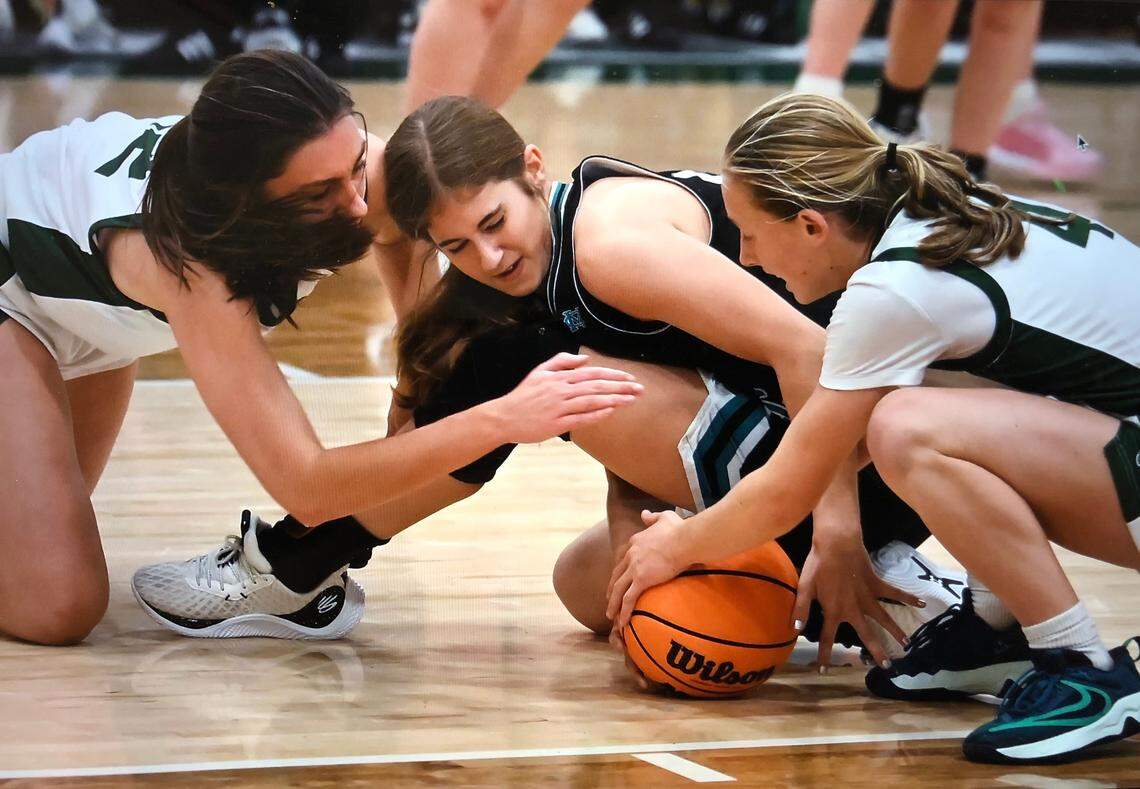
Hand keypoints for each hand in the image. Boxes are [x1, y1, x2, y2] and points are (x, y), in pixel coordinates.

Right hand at [494, 353, 642, 443]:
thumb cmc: (523, 395)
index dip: (613, 374)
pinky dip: (597, 414)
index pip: (592, 373)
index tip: (630, 377)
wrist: (504, 416)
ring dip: (614, 399)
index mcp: (559, 377)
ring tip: (631, 400)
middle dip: (620, 386)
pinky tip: (611, 412)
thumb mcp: (539, 371)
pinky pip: (581, 418)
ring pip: (591, 401)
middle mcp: (561, 390)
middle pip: (596, 386)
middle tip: (639, 389)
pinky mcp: (556, 424)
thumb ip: (561, 361)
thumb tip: (584, 359)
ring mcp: (559, 407)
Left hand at [606, 509, 687, 631]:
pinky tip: (622, 622)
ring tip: (610, 615)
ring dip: (613, 604)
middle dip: (612, 588)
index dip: (620, 570)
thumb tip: (644, 513)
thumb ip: (653, 516)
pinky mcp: (642, 580)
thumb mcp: (665, 517)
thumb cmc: (680, 529)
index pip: (624, 559)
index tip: (619, 579)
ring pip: (618, 589)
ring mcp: (635, 568)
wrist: (685, 540)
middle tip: (610, 598)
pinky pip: (629, 599)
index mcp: (635, 542)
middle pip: (616, 575)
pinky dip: (624, 611)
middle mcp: (631, 555)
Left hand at [791, 536, 923, 669]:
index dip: (824, 655)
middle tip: (886, 666)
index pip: (827, 638)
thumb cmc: (818, 564)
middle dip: (876, 651)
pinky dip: (908, 597)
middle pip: (866, 634)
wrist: (837, 543)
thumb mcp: (805, 587)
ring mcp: (868, 597)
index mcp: (834, 611)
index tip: (824, 672)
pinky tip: (922, 603)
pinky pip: (894, 592)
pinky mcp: (877, 583)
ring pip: (884, 617)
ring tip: (907, 644)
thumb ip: (801, 609)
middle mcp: (854, 608)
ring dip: (896, 630)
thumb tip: (796, 629)